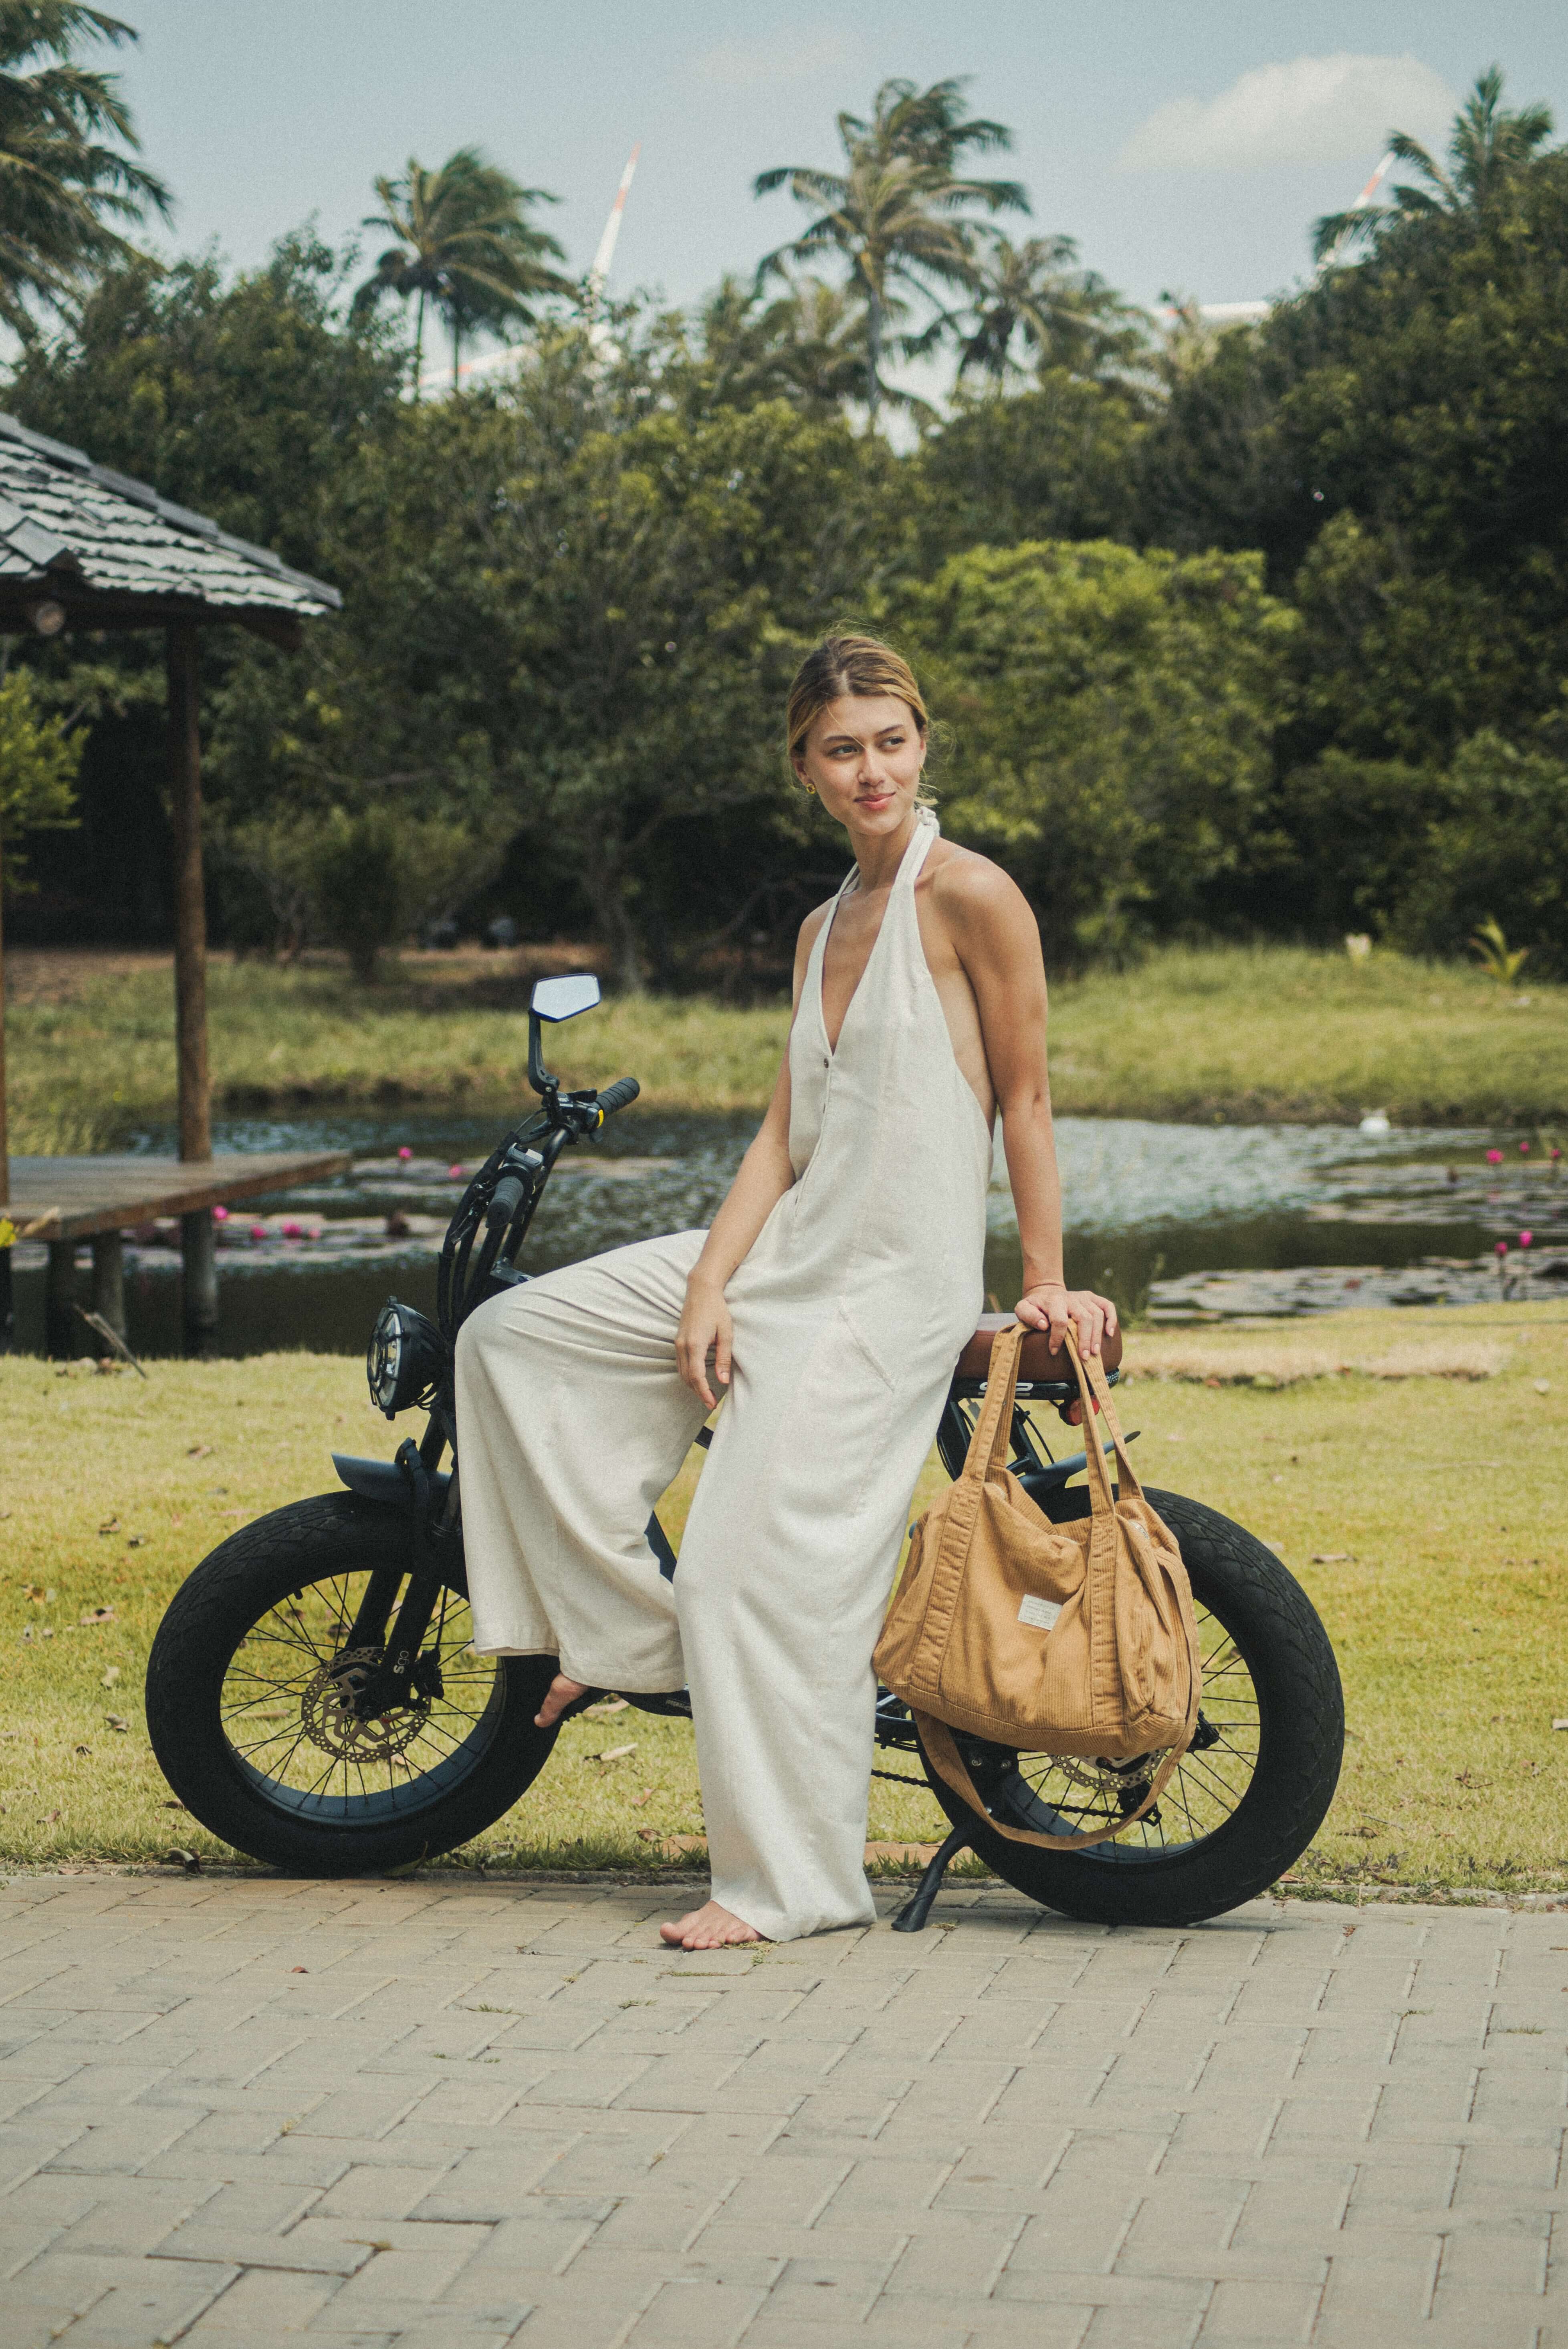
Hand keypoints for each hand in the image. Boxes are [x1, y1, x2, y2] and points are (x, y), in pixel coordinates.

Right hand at [677, 1274, 732, 1410]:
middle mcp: (682, 1345)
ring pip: (681, 1372)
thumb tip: (723, 1380)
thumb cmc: (717, 1310)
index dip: (704, 1393)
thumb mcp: (726, 1334)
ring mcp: (677, 1343)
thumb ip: (724, 1358)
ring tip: (706, 1395)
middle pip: (687, 1378)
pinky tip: (698, 1379)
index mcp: (695, 1344)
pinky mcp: (677, 1341)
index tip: (712, 1404)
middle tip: (711, 1403)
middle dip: (698, 1393)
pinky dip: (688, 1375)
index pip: (697, 1377)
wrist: (701, 1291)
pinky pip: (680, 1364)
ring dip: (692, 1386)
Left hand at [1014, 1281, 1117, 1424]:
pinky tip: (1109, 1334)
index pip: (1060, 1320)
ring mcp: (1084, 1297)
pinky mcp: (1092, 1298)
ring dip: (1097, 1335)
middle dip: (1084, 1339)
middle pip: (1084, 1318)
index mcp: (1054, 1301)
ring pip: (1097, 1314)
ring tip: (1095, 1352)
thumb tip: (1043, 1326)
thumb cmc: (1036, 1306)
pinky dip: (1111, 1319)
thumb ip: (1028, 1316)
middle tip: (1084, 1357)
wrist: (1047, 1291)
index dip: (1058, 1338)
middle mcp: (1071, 1298)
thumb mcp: (1023, 1308)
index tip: (1054, 1351)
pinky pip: (1107, 1306)